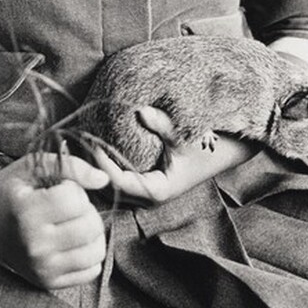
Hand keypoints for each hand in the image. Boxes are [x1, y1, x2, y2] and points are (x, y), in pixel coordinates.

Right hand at [0, 153, 109, 289]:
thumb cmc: (10, 191)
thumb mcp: (33, 167)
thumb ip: (71, 166)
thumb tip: (104, 179)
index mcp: (26, 211)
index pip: (76, 200)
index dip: (73, 189)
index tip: (57, 190)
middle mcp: (33, 243)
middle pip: (90, 226)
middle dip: (86, 210)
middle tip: (68, 208)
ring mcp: (41, 267)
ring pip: (96, 251)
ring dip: (92, 233)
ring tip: (74, 224)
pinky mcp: (47, 282)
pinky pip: (91, 271)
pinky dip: (89, 254)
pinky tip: (72, 243)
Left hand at [89, 134, 257, 204]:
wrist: (231, 151)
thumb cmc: (210, 146)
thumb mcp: (186, 134)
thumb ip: (161, 124)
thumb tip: (139, 111)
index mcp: (157, 191)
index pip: (117, 181)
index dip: (100, 161)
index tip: (89, 139)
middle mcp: (150, 196)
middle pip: (109, 188)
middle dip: (93, 168)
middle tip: (76, 141)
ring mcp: (148, 191)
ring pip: (113, 187)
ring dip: (98, 168)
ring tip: (82, 143)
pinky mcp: (148, 183)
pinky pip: (120, 179)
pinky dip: (107, 167)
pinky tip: (96, 147)